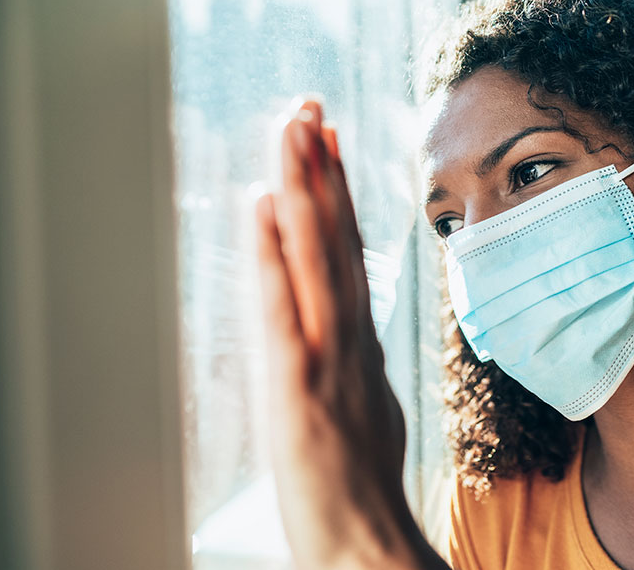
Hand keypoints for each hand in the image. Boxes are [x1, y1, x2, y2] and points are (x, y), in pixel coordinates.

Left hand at [256, 100, 445, 569]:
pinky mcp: (298, 390)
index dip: (337, 193)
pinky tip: (265, 208)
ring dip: (302, 190)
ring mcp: (325, 360)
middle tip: (308, 108)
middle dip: (320, 170)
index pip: (346, 253)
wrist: (364, 545)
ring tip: (293, 129)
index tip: (327, 141)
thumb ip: (356, 355)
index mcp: (357, 343)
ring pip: (314, 261)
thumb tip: (350, 320)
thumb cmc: (362, 483)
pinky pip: (284, 311)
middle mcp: (346, 340)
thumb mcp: (368, 404)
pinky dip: (274, 256)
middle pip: (334, 242)